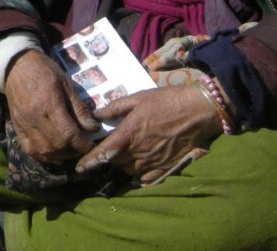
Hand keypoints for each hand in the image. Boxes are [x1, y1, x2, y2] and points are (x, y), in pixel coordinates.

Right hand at [4, 49, 99, 162]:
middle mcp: (35, 116)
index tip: (91, 146)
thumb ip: (79, 107)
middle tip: (81, 146)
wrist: (16, 65)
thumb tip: (93, 128)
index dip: (82, 144)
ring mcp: (24, 123)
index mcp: (50, 103)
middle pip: (57, 144)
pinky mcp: (16, 126)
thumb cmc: (45, 71)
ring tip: (69, 150)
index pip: (68, 133)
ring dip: (59, 155)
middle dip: (73, 151)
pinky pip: (29, 149)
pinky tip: (52, 152)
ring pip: (43, 150)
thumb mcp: (66, 84)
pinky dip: (42, 155)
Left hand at [75, 84, 221, 182]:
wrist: (198, 110)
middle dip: (110, 157)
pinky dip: (139, 173)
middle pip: (115, 162)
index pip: (104, 153)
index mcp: (129, 133)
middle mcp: (139, 151)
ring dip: (124, 164)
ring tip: (127, 153)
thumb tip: (96, 115)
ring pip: (128, 171)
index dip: (89, 162)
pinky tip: (140, 164)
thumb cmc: (167, 101)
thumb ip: (115, 107)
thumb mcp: (138, 98)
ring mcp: (153, 161)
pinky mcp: (166, 168)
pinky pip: (145, 179)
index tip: (79, 168)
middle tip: (113, 147)